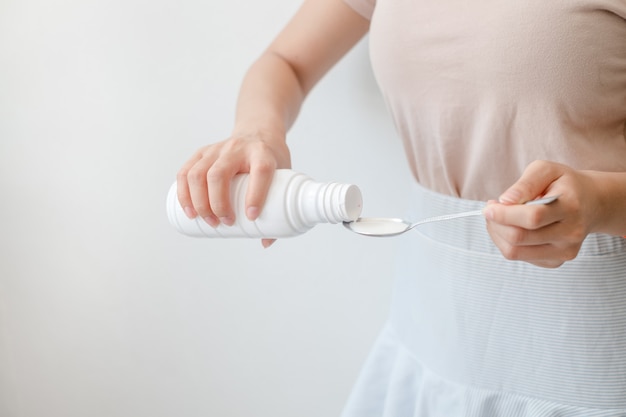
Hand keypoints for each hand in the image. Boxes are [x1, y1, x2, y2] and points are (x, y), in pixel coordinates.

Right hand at [176, 131, 290, 246]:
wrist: (258, 132)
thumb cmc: (272, 160)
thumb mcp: (283, 177)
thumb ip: (278, 208)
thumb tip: (265, 242)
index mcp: (263, 154)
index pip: (260, 171)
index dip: (255, 195)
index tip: (252, 217)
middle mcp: (238, 149)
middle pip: (219, 174)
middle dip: (218, 204)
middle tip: (225, 222)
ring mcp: (217, 149)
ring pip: (198, 174)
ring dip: (198, 202)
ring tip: (207, 221)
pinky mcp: (202, 152)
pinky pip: (185, 172)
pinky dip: (184, 194)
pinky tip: (189, 211)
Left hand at [483, 160, 599, 267]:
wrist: (591, 203)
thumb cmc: (563, 184)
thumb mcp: (547, 170)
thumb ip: (525, 183)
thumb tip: (504, 201)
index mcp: (571, 207)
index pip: (532, 218)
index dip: (504, 214)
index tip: (489, 206)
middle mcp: (571, 233)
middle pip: (519, 238)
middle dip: (496, 224)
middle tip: (490, 210)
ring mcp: (564, 251)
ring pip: (515, 252)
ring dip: (497, 234)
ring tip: (498, 218)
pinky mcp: (556, 261)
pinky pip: (519, 257)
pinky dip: (506, 242)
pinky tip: (512, 227)